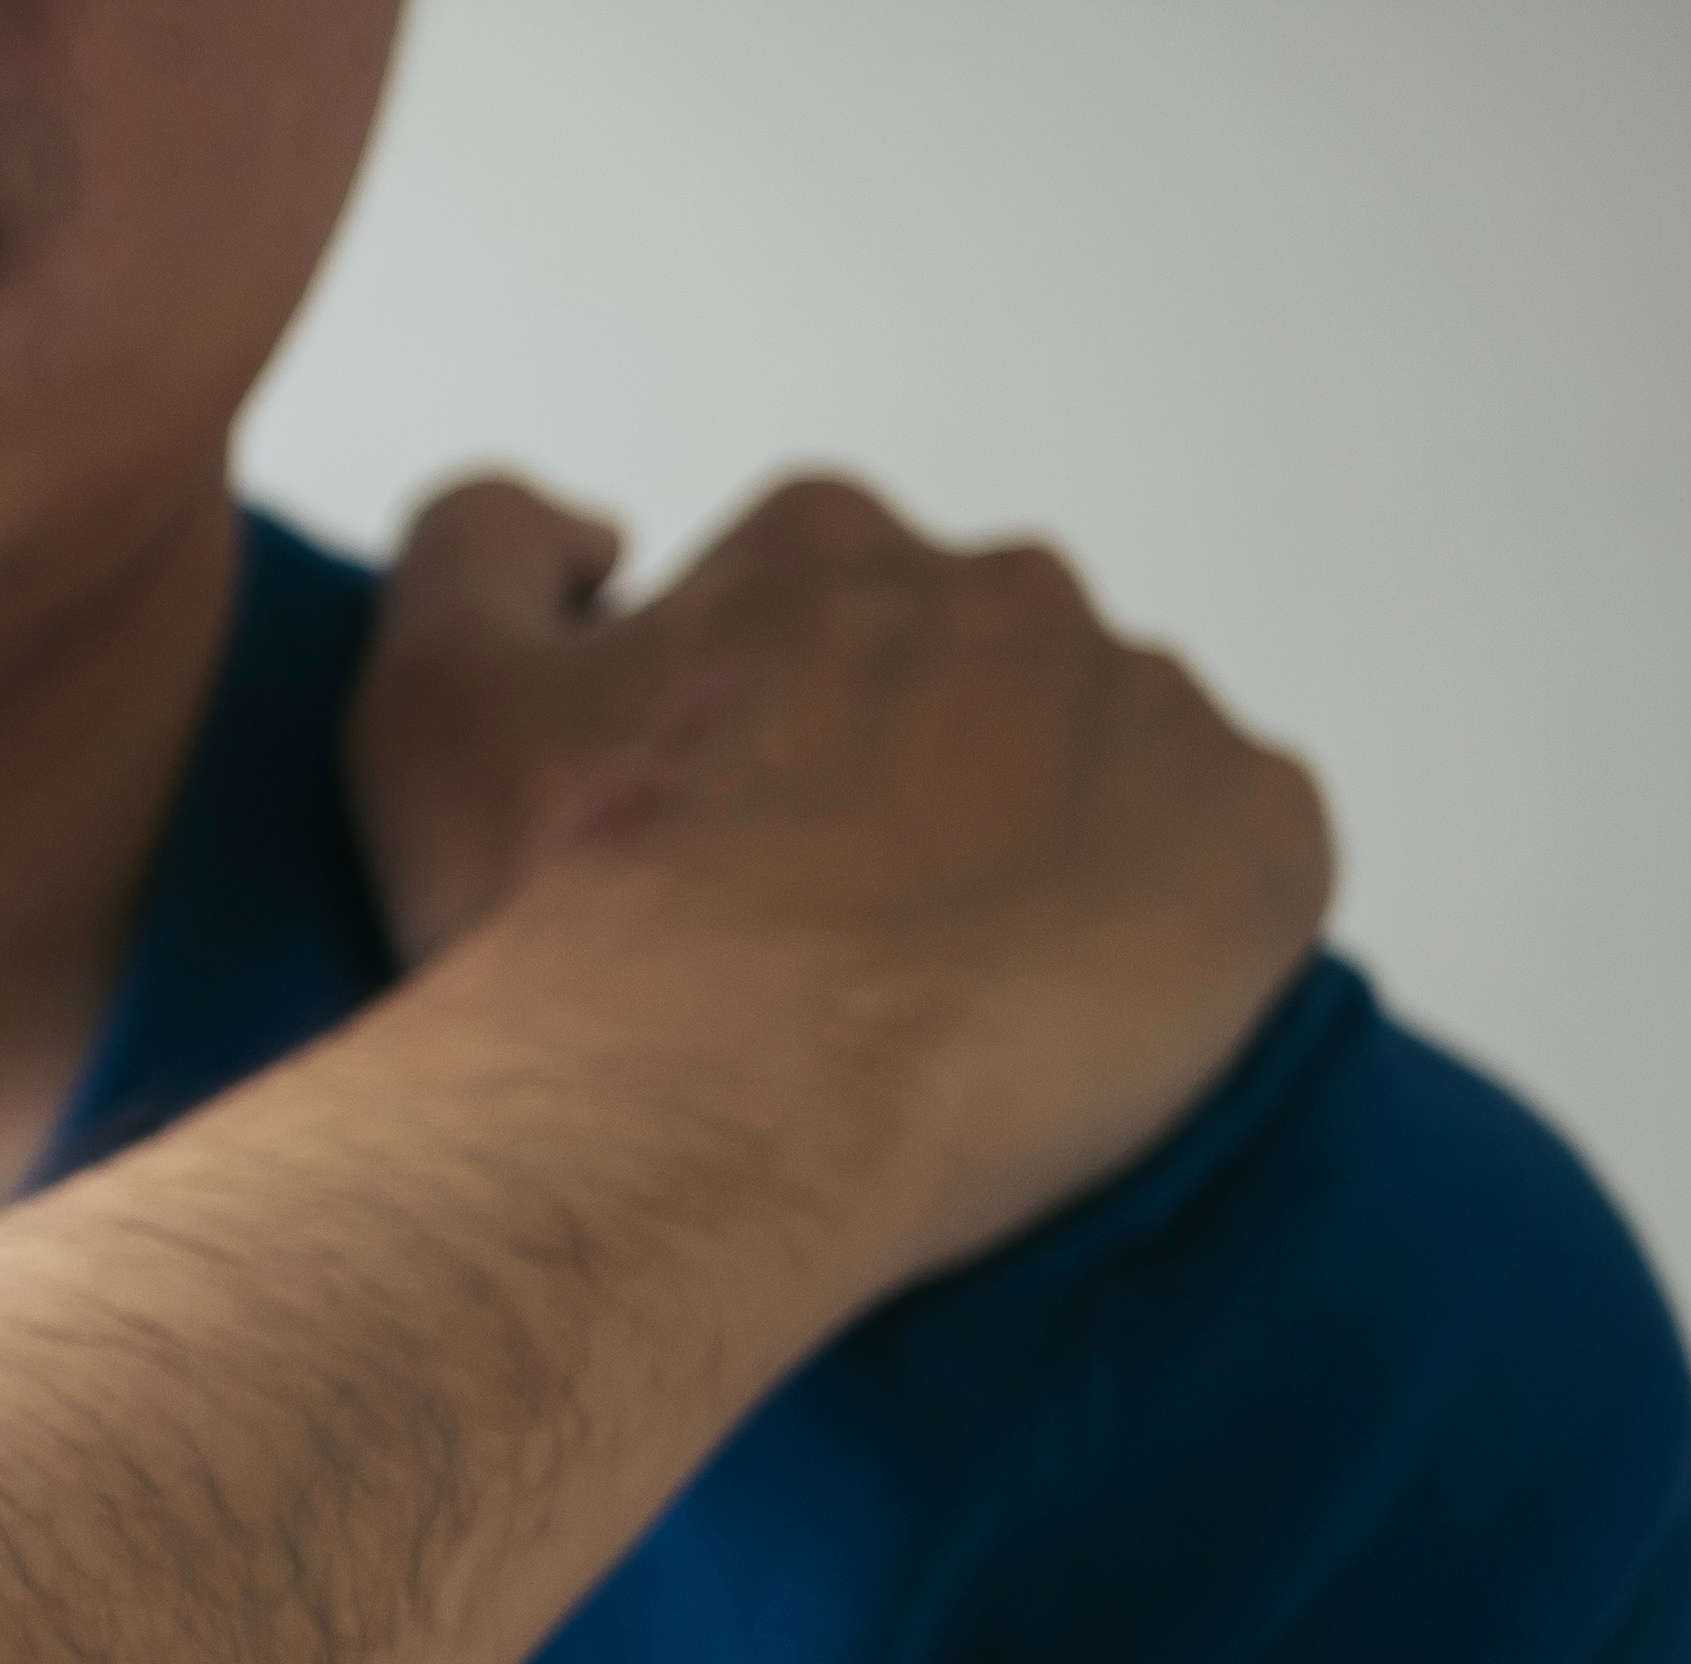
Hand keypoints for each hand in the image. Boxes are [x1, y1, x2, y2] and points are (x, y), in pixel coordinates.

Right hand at [352, 467, 1334, 1288]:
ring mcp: (1151, 710)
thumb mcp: (428, 698)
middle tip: (817, 954)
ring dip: (1037, 864)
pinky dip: (1167, 936)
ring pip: (1103, 780)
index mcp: (825, 547)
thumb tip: (597, 531)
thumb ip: (479, 546)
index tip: (711, 864)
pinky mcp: (1262, 841)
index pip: (803, 623)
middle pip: (969, 688)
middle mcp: (1007, 589)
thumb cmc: (560, 924)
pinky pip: (1236, 869)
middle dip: (907, 791)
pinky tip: (1055, 1024)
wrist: (710, 1104)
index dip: (748, 747)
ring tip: (933, 1012)